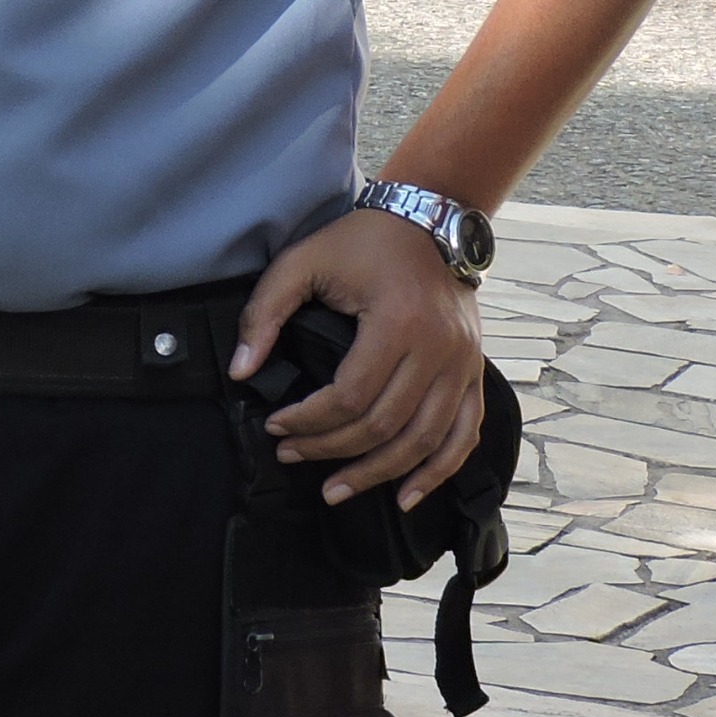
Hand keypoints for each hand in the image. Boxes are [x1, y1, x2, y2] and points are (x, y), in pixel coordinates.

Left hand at [229, 204, 484, 509]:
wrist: (431, 219)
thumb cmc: (363, 241)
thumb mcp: (304, 261)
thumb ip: (265, 313)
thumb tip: (242, 372)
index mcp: (397, 322)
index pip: (349, 396)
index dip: (308, 421)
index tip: (275, 425)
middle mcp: (438, 349)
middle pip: (385, 425)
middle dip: (332, 451)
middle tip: (292, 456)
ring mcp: (462, 364)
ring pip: (424, 442)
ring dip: (378, 474)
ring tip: (336, 490)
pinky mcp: (473, 372)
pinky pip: (464, 435)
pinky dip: (438, 471)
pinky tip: (408, 497)